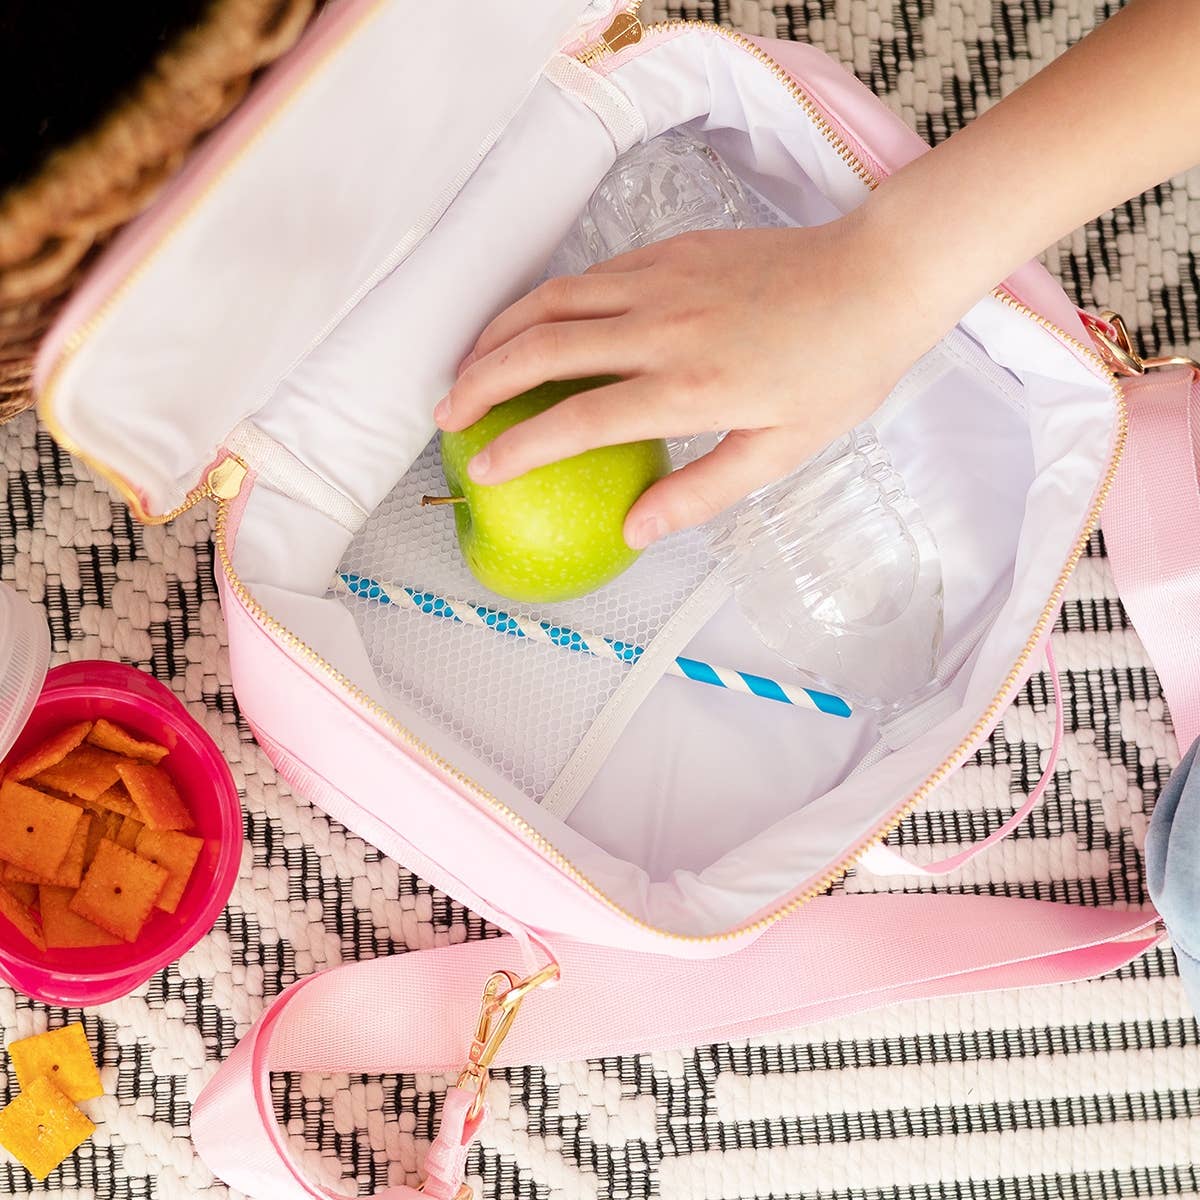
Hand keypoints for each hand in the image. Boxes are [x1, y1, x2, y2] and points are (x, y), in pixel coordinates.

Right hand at [435, 215, 927, 549]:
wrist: (876, 278)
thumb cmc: (838, 373)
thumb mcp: (778, 452)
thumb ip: (698, 492)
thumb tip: (632, 531)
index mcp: (689, 387)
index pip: (576, 419)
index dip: (518, 448)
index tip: (481, 469)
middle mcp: (662, 327)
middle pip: (540, 348)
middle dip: (479, 383)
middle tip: (447, 416)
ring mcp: (662, 279)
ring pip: (550, 299)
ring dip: (497, 334)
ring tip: (467, 368)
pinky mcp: (669, 250)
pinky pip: (588, 275)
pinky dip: (545, 302)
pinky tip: (533, 327)